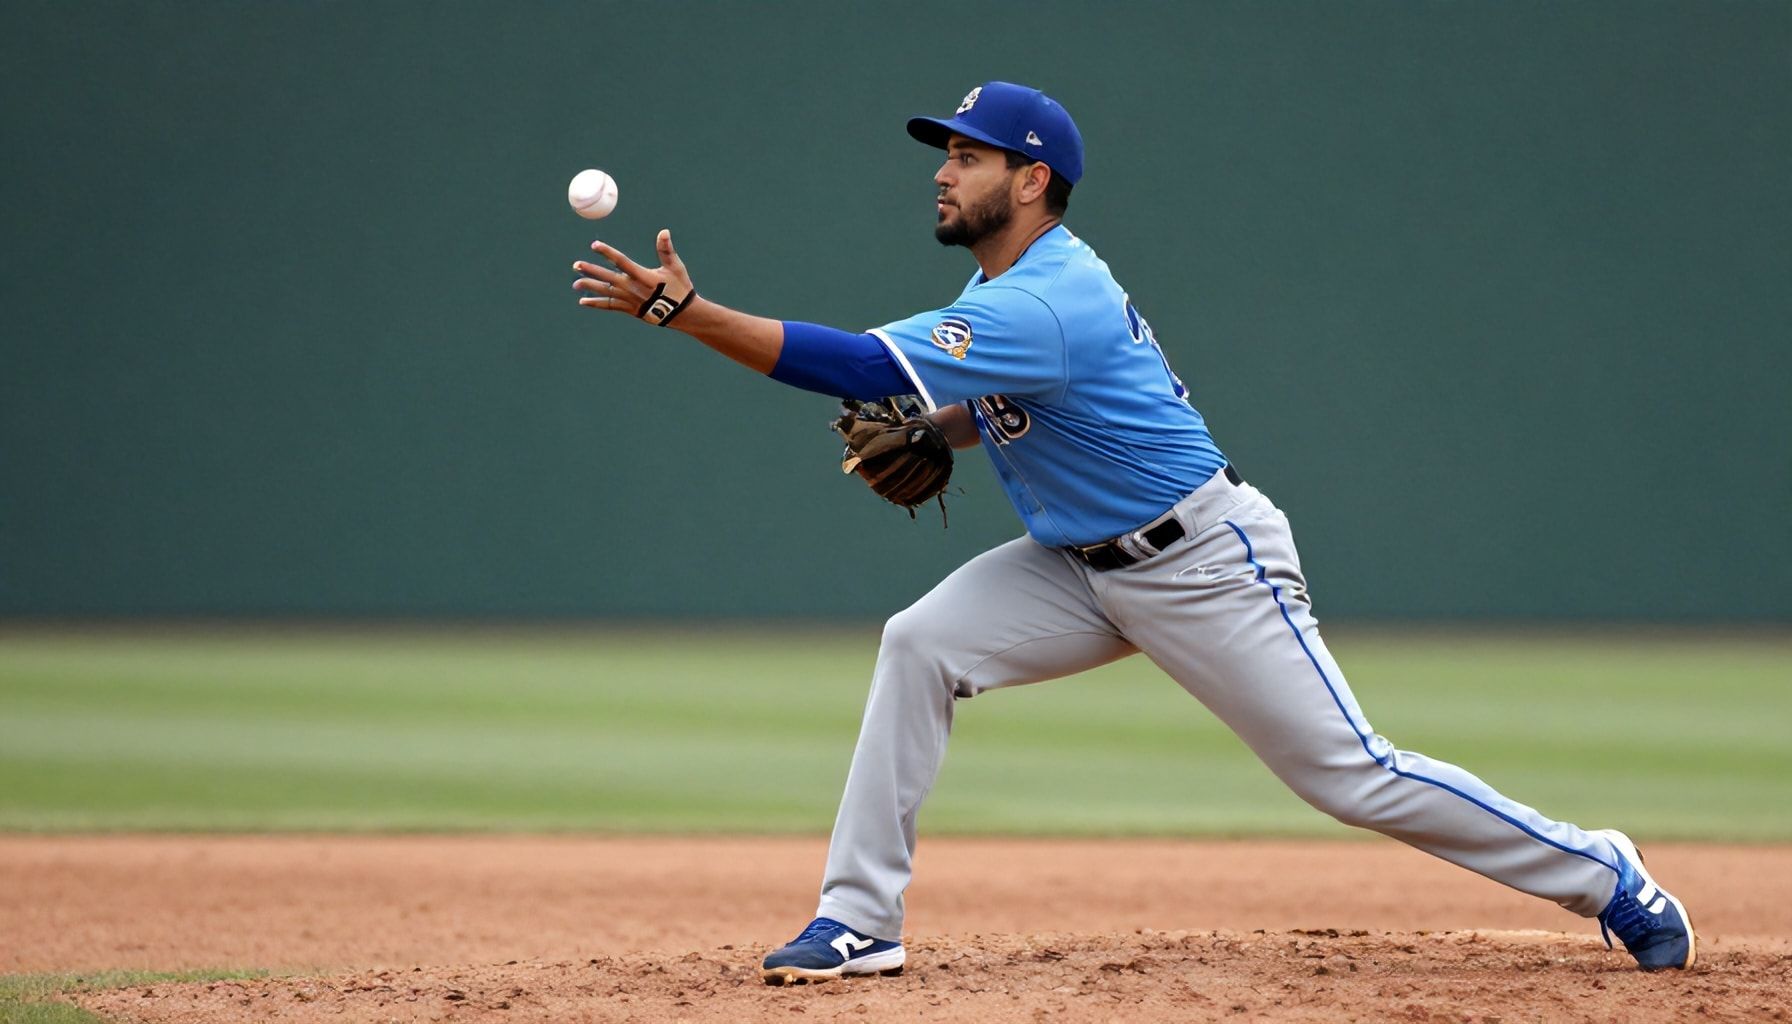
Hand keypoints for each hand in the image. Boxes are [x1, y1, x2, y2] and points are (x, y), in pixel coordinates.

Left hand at [572, 229, 697, 326]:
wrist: (683, 314)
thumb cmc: (679, 287)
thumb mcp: (675, 267)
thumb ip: (666, 249)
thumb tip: (663, 231)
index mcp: (643, 275)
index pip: (621, 261)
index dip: (607, 252)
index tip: (594, 245)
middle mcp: (634, 288)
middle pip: (608, 278)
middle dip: (591, 271)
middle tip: (576, 265)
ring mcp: (630, 300)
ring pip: (606, 292)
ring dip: (590, 287)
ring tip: (575, 284)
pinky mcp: (630, 310)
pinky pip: (610, 306)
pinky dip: (596, 303)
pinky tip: (583, 301)